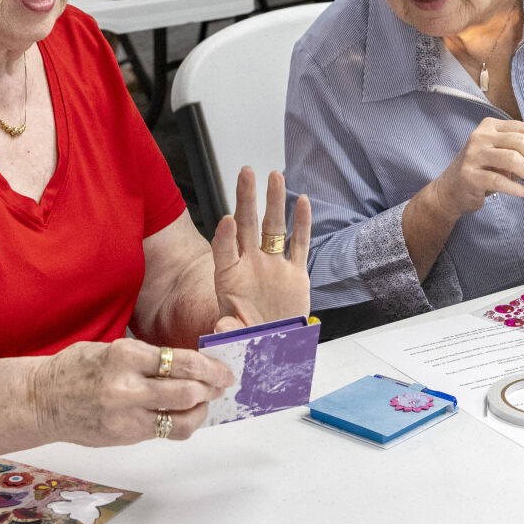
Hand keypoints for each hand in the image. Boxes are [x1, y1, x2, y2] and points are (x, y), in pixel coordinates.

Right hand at [29, 337, 230, 444]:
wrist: (41, 400)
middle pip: (187, 390)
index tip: (223, 368)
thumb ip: (146, 357)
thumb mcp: (110, 349)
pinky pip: (165, 433)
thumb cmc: (75, 369)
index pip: (181, 361)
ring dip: (201, 409)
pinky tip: (185, 415)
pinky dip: (181, 424)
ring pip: (182, 418)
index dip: (209, 366)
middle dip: (212, 387)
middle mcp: (128, 387)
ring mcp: (126, 416)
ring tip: (205, 400)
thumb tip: (187, 363)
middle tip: (222, 383)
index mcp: (125, 355)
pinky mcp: (124, 436)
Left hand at [211, 167, 311, 329]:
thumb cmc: (249, 343)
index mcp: (230, 281)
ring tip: (275, 175)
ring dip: (274, 202)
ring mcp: (274, 268)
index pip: (224, 252)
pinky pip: (298, 245)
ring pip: (274, 228)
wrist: (274, 351)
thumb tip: (221, 328)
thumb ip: (229, 332)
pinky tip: (302, 201)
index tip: (226, 220)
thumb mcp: (236, 341)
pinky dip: (301, 224)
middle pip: (247, 226)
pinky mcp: (295, 274)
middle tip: (245, 172)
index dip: (224, 237)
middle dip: (246, 199)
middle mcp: (251, 267)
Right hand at [429, 117, 523, 217]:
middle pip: (521, 142)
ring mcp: (474, 155)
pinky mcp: (470, 176)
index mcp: (491, 126)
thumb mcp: (500, 154)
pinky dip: (517, 188)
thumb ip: (520, 151)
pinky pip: (500, 181)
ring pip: (512, 160)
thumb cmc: (482, 170)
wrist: (450, 189)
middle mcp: (481, 136)